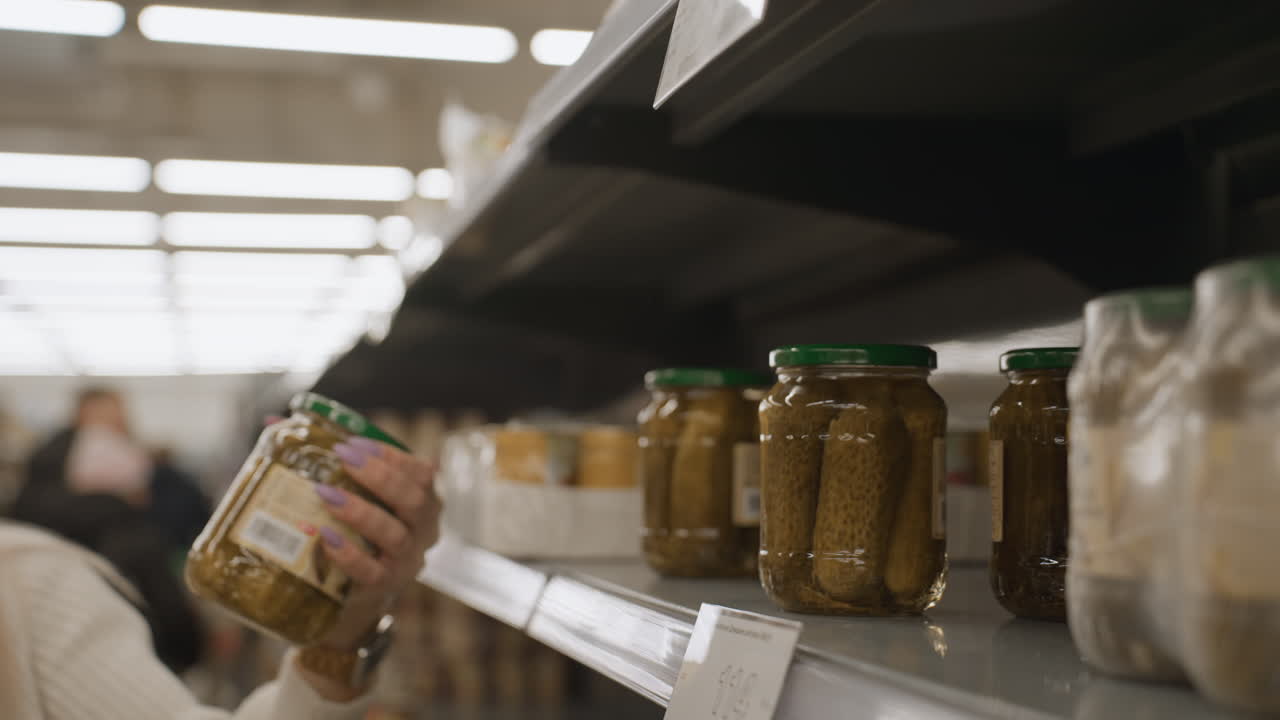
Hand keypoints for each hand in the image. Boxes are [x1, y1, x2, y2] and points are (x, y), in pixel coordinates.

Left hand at [311, 436, 440, 650]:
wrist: (348, 601)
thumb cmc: (352, 535)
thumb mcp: (350, 498)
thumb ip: (323, 463)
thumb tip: (274, 425)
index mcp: (421, 502)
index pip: (421, 472)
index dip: (391, 455)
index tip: (354, 443)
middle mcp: (423, 531)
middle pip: (415, 499)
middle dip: (379, 475)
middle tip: (343, 458)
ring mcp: (406, 563)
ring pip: (396, 534)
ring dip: (361, 511)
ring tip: (326, 493)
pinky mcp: (383, 589)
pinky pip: (372, 572)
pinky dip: (349, 553)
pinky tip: (325, 536)